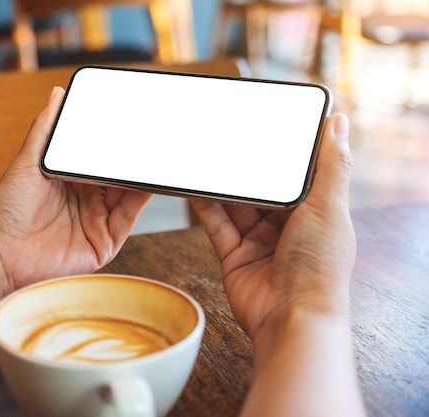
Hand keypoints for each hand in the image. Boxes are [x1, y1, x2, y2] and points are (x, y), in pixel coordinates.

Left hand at [0, 87, 151, 291]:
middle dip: (132, 156)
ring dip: (141, 174)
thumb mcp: (27, 162)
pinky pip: (128, 216)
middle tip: (149, 133)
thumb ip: (45, 129)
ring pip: (128, 193)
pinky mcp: (105, 243)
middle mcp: (87, 200)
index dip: (113, 141)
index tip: (130, 120)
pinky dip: (141, 198)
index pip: (99, 157)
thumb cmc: (6, 213)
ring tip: (154, 152)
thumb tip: (57, 94)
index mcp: (70, 180)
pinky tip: (147, 180)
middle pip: (117, 174)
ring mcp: (97, 221)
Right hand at [190, 114, 354, 339]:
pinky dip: (206, 206)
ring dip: (224, 185)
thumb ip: (331, 165)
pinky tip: (196, 187)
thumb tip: (338, 123)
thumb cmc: (318, 268)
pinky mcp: (234, 256)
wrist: (290, 319)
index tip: (266, 129)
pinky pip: (217, 225)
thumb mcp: (328, 206)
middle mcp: (287, 227)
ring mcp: (259, 242)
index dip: (282, 155)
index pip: (296, 176)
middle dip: (247, 169)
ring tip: (207, 158)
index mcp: (315, 213)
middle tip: (229, 140)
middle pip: (262, 190)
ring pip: (236, 205)